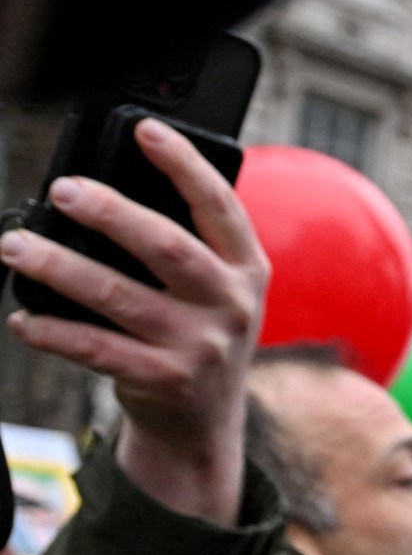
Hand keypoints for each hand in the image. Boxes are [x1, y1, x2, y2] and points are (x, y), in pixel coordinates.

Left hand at [0, 117, 269, 525]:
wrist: (203, 424)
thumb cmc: (195, 336)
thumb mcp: (214, 292)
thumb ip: (185, 246)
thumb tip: (103, 195)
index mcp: (246, 270)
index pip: (220, 207)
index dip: (185, 165)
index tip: (145, 130)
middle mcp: (231, 306)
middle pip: (167, 247)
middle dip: (112, 213)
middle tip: (62, 190)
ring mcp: (201, 347)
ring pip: (120, 297)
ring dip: (61, 267)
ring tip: (16, 246)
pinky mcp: (165, 380)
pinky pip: (98, 349)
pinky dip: (54, 331)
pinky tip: (24, 317)